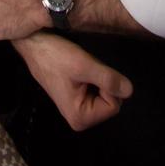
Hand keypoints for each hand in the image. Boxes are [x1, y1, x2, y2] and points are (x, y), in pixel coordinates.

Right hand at [15, 31, 132, 131]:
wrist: (34, 45)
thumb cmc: (56, 56)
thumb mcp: (84, 65)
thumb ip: (108, 79)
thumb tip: (130, 91)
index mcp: (81, 118)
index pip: (114, 105)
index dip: (107, 85)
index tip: (89, 73)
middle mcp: (80, 120)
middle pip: (111, 102)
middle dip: (103, 83)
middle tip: (83, 70)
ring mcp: (77, 111)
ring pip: (105, 96)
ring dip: (98, 79)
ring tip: (79, 70)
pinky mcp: (76, 101)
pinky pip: (96, 92)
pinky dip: (92, 79)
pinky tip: (78, 71)